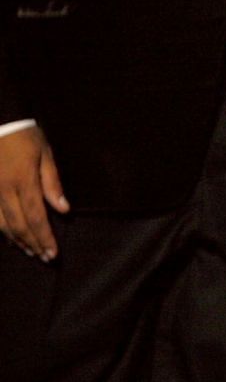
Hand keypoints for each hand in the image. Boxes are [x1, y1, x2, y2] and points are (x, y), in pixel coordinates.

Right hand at [0, 126, 67, 261]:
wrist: (0, 124)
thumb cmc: (25, 137)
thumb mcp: (45, 154)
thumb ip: (53, 183)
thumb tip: (64, 209)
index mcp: (23, 182)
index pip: (36, 217)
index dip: (44, 238)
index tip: (53, 253)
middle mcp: (4, 191)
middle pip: (19, 226)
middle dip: (33, 244)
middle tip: (46, 258)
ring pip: (2, 225)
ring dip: (18, 241)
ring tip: (31, 251)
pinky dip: (4, 231)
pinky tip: (11, 238)